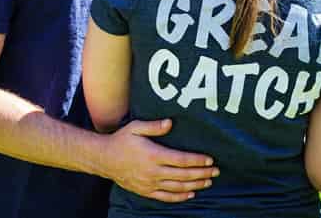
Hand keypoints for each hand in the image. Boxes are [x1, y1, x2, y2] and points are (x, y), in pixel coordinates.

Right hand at [102, 119, 218, 202]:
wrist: (104, 158)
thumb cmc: (120, 140)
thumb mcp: (135, 128)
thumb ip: (154, 126)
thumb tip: (170, 123)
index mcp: (153, 155)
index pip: (181, 160)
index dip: (197, 160)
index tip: (210, 160)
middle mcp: (153, 171)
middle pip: (184, 175)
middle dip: (202, 173)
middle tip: (216, 172)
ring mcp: (150, 183)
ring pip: (178, 187)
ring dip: (195, 185)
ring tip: (208, 182)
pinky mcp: (146, 191)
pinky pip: (166, 197)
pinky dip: (180, 197)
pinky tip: (190, 194)